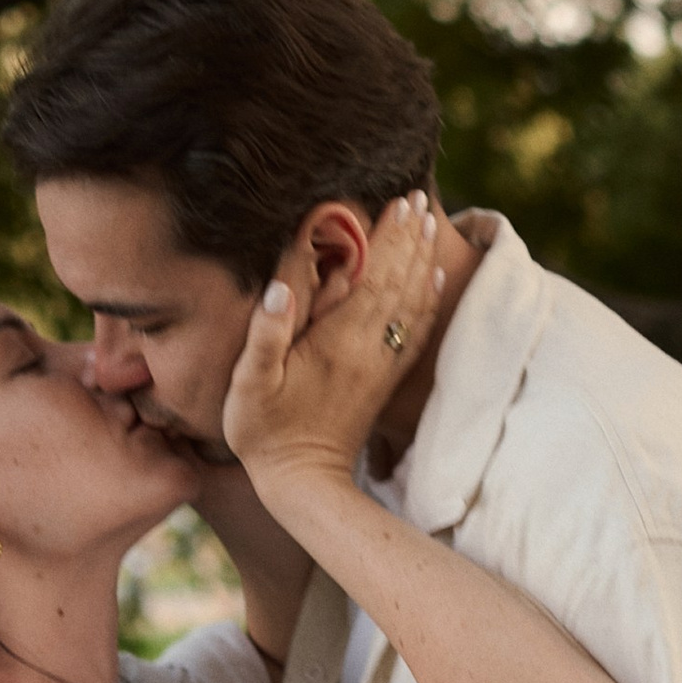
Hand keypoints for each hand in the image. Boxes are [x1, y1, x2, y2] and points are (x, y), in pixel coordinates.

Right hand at [223, 192, 441, 492]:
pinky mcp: (384, 380)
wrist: (304, 485)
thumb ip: (265, 334)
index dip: (388, 237)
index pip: (373, 277)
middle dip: (410, 237)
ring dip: (421, 260)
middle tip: (420, 198)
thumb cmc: (265, 431)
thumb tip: (280, 287)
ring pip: (411, 301)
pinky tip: (432, 280)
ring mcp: (381, 365)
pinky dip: (427, 300)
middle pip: (399, 281)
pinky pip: (414, 331)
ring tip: (428, 225)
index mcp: (339, 341)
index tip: (399, 201)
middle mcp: (369, 348)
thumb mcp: (249, 385)